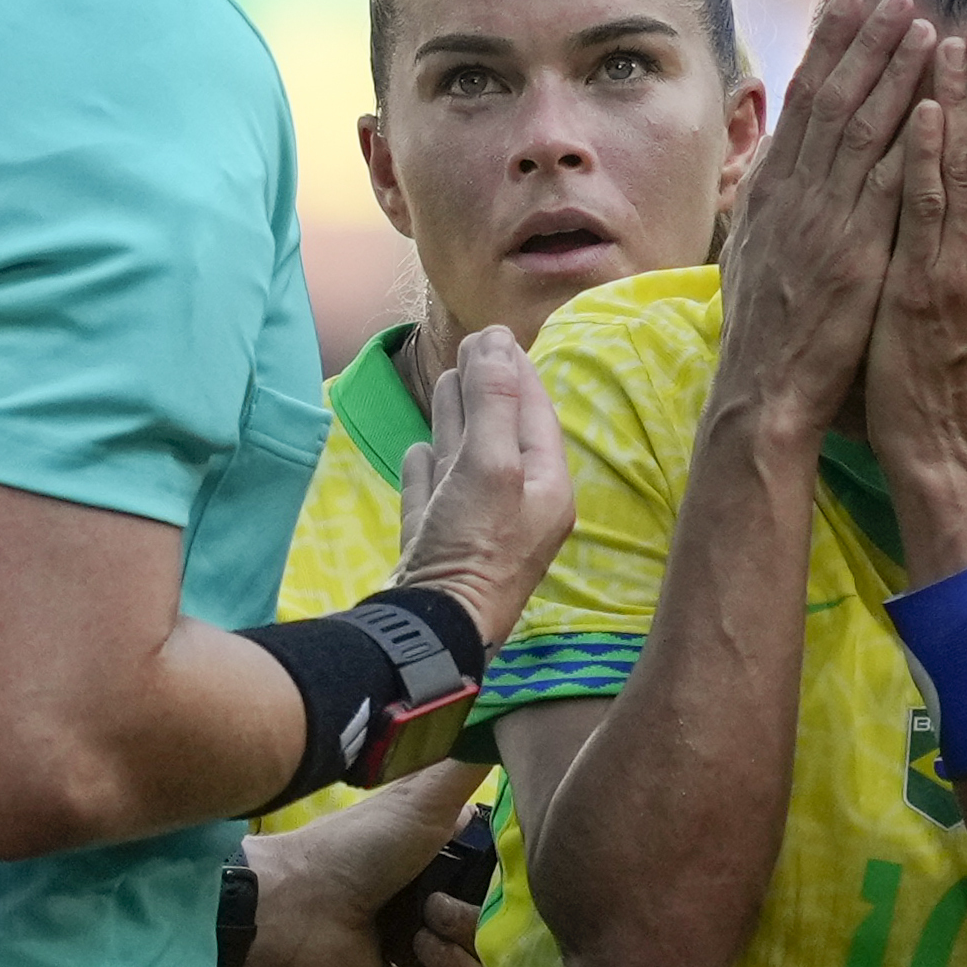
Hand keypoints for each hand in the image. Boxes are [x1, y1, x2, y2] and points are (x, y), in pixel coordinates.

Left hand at [240, 760, 490, 966]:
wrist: (297, 904)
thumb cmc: (359, 843)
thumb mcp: (426, 793)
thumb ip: (471, 759)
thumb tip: (513, 711)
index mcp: (436, 854)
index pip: (495, 863)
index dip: (501, 861)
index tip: (498, 852)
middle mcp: (432, 899)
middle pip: (496, 905)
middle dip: (483, 897)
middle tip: (446, 888)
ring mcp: (423, 947)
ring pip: (485, 945)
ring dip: (462, 928)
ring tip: (426, 917)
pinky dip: (451, 963)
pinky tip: (419, 946)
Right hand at [394, 327, 573, 646]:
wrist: (429, 630)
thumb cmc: (473, 546)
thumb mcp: (491, 464)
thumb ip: (495, 401)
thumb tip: (497, 340)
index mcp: (546, 489)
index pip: (535, 415)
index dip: (516, 372)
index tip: (497, 335)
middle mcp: (517, 509)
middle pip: (503, 435)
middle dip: (488, 390)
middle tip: (473, 348)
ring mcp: (473, 531)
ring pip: (466, 463)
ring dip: (458, 420)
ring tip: (446, 382)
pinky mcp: (436, 549)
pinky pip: (435, 498)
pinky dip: (429, 470)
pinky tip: (420, 450)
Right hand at [713, 0, 940, 435]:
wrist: (764, 391)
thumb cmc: (765, 331)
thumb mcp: (752, 251)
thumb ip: (767, 198)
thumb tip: (776, 152)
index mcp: (771, 190)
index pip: (803, 101)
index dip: (830, 47)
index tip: (852, 2)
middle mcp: (795, 195)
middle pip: (834, 99)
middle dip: (866, 43)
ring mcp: (826, 221)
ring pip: (864, 130)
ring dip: (895, 74)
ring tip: (926, 27)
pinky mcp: (858, 253)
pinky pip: (890, 185)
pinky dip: (913, 141)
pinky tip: (938, 105)